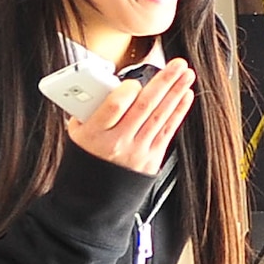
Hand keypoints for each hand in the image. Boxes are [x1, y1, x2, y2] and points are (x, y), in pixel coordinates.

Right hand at [62, 59, 193, 174]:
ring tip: (186, 75)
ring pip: (159, 116)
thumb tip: (104, 85)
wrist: (94, 199)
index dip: (127, 91)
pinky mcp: (151, 159)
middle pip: (144, 107)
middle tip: (177, 65)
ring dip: (176, 93)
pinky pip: (167, 131)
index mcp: (94, 134)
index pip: (114, 107)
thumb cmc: (87, 160)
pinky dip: (178, 111)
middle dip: (164, 82)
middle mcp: (118, 142)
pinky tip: (185, 96)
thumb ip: (90, 110)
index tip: (135, 80)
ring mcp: (137, 151)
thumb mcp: (77, 133)